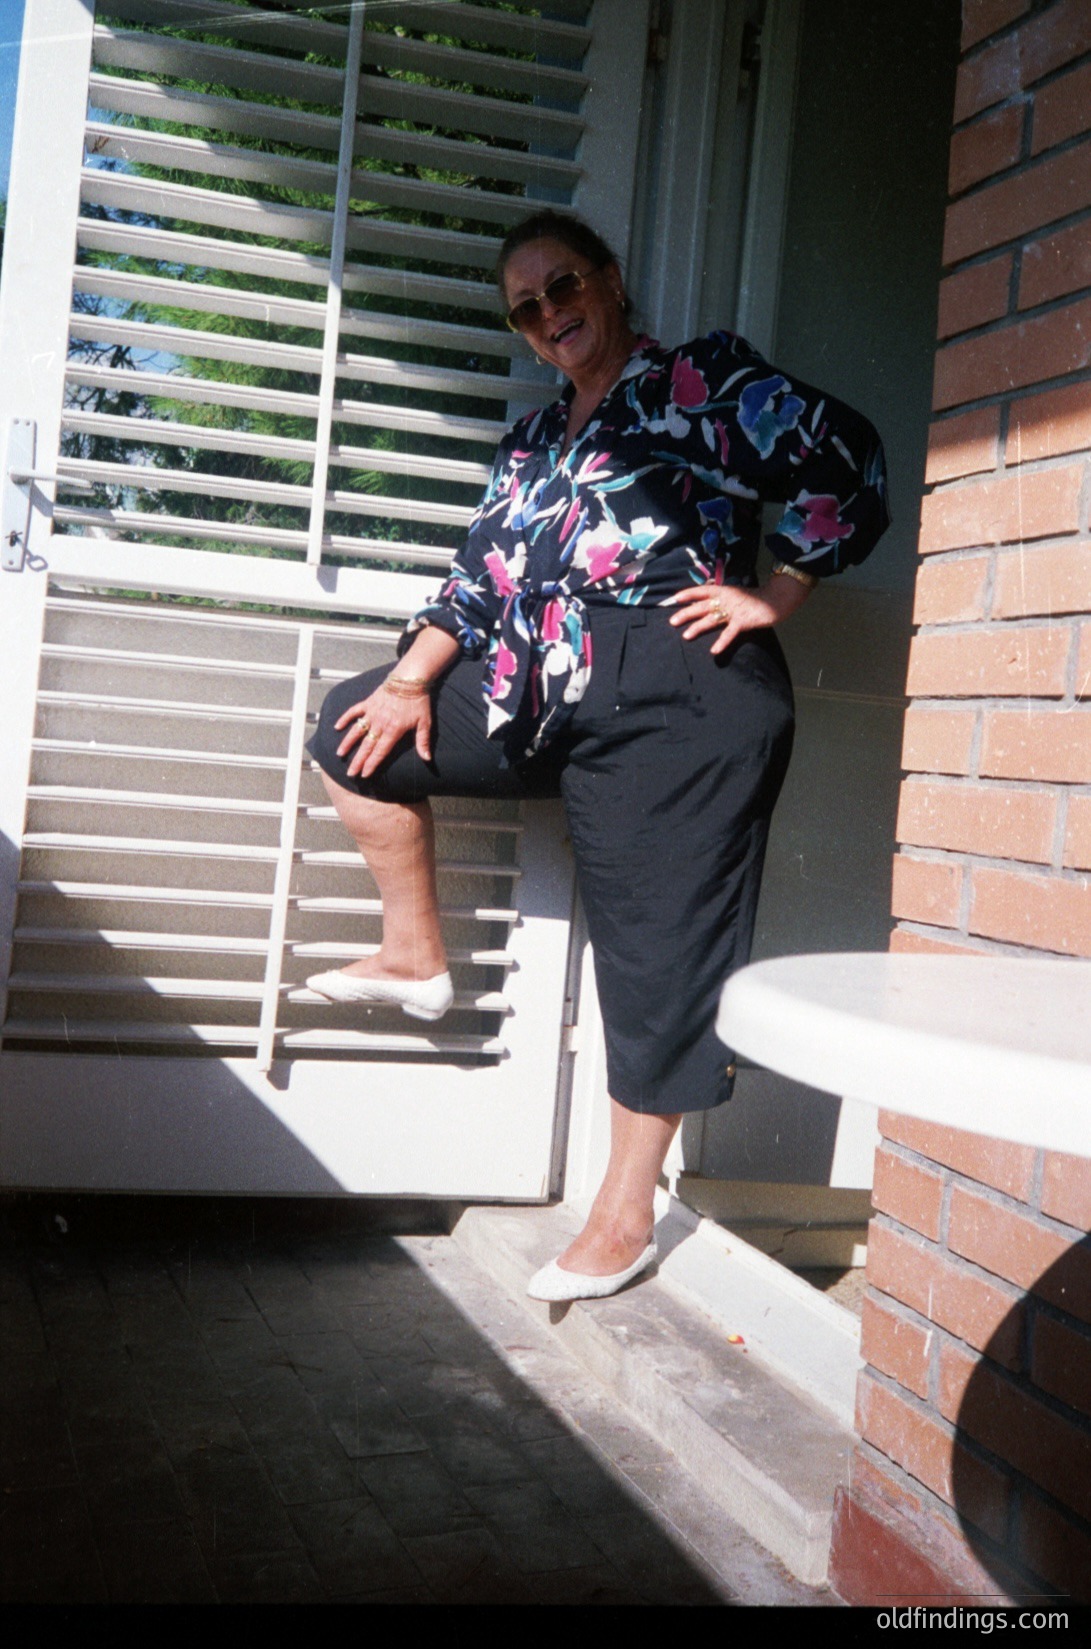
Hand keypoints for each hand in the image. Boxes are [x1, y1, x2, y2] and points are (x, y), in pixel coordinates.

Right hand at [335, 677, 432, 779]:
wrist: (410, 678)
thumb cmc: (419, 701)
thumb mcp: (425, 722)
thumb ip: (423, 741)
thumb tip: (427, 759)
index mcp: (393, 730)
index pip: (380, 752)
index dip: (371, 764)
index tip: (364, 774)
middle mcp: (380, 724)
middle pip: (366, 746)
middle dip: (358, 761)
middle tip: (350, 772)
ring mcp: (372, 713)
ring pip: (356, 731)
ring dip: (347, 743)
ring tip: (340, 754)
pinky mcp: (368, 703)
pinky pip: (354, 711)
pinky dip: (344, 719)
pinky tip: (336, 727)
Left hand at [667, 577, 810, 653]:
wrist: (775, 599)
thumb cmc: (754, 598)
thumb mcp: (736, 594)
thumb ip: (722, 598)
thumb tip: (706, 602)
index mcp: (724, 590)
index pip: (702, 591)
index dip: (688, 593)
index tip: (674, 598)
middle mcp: (726, 599)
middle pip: (702, 606)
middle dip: (686, 613)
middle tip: (672, 621)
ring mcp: (734, 610)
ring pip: (711, 619)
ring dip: (697, 627)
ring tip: (685, 635)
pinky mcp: (743, 621)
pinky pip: (729, 633)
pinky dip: (722, 642)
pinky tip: (714, 651)